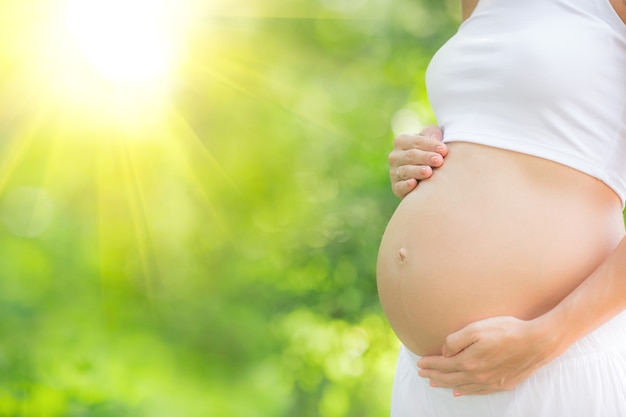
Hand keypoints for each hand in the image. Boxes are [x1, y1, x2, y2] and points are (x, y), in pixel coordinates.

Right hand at [389, 125, 446, 198]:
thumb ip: (432, 133)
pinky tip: (414, 183)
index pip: (416, 141)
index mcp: (402, 141)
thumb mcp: (431, 140)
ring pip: (405, 171)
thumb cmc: (430, 153)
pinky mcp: (396, 187)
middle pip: (411, 156)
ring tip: (429, 172)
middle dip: (426, 158)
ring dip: (417, 171)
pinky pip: (400, 186)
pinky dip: (406, 185)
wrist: (425, 178)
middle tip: (439, 161)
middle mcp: (395, 156)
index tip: (444, 150)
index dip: (430, 145)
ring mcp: (394, 172)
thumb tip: (433, 137)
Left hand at [416, 316, 559, 395]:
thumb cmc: (507, 331)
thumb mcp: (476, 328)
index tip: (419, 362)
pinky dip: (465, 392)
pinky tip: (459, 392)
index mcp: (469, 362)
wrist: (537, 342)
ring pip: (462, 387)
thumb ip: (456, 340)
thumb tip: (444, 352)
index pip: (442, 365)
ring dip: (446, 385)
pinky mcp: (502, 384)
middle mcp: (477, 376)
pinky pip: (478, 392)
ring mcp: (490, 382)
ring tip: (434, 383)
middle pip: (449, 378)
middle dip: (433, 375)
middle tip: (421, 373)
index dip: (429, 364)